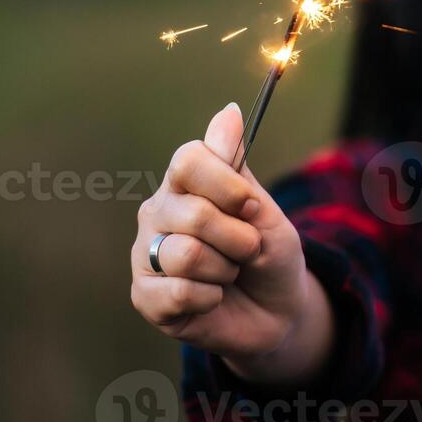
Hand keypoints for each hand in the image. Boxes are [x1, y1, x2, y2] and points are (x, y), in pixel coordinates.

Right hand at [130, 103, 330, 382]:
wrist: (277, 312)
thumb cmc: (269, 254)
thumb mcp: (263, 209)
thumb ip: (237, 166)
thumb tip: (230, 110)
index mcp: (183, 184)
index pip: (188, 160)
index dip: (226, 184)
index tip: (252, 205)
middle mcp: (157, 214)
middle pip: (194, 212)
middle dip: (239, 238)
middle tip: (247, 251)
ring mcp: (146, 255)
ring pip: (186, 255)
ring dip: (225, 271)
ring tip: (228, 275)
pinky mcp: (144, 297)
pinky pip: (177, 293)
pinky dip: (209, 298)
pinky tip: (211, 299)